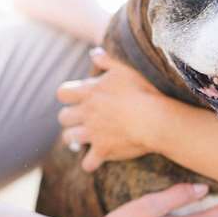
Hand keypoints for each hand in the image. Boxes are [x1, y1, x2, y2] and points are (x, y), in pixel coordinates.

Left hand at [57, 48, 160, 171]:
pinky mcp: (103, 150)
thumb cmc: (142, 90)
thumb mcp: (125, 68)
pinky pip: (88, 163)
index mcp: (89, 92)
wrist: (154, 118)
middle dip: (70, 119)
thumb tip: (93, 53)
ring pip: (69, 139)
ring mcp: (93, 133)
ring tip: (85, 139)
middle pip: (63, 118)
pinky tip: (96, 161)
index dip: (67, 96)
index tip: (76, 98)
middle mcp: (86, 113)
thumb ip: (106, 60)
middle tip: (82, 120)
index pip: (62, 93)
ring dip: (75, 140)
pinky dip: (91, 163)